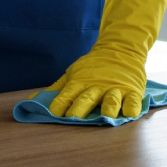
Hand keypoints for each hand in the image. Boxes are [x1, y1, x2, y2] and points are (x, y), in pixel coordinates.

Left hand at [44, 0, 166, 118]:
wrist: (120, 48)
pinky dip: (132, 107)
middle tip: (73, 118)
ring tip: (106, 117)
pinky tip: (130, 113)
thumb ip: (56, 89)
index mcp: (81, 82)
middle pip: (88, 97)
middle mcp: (97, 86)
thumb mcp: (73, 73)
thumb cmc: (93, 67)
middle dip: (80, 107)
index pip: (68, 93)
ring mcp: (115, 88)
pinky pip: (133, 100)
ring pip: (111, 99)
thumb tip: (32, 99)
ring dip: (109, 107)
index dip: (61, 102)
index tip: (53, 112)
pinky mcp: (132, 91)